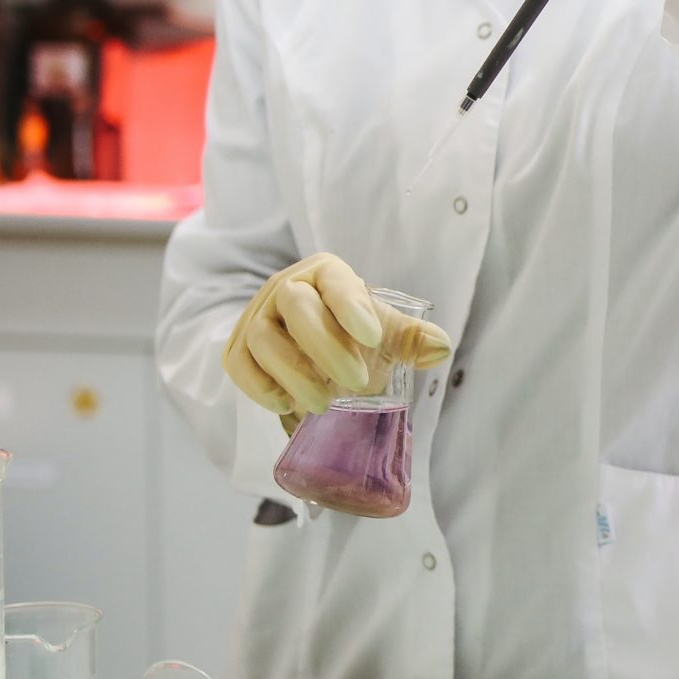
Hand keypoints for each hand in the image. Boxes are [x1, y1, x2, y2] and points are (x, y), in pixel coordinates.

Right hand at [221, 253, 452, 417]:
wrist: (318, 354)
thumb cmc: (354, 337)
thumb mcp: (384, 334)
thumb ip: (410, 339)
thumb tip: (440, 348)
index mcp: (326, 274)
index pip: (335, 282)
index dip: (351, 307)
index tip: (373, 337)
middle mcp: (286, 288)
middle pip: (295, 307)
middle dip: (325, 346)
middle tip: (355, 382)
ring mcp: (257, 317)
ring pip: (262, 338)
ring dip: (293, 374)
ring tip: (323, 404)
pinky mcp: (239, 349)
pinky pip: (238, 364)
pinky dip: (258, 385)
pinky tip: (284, 405)